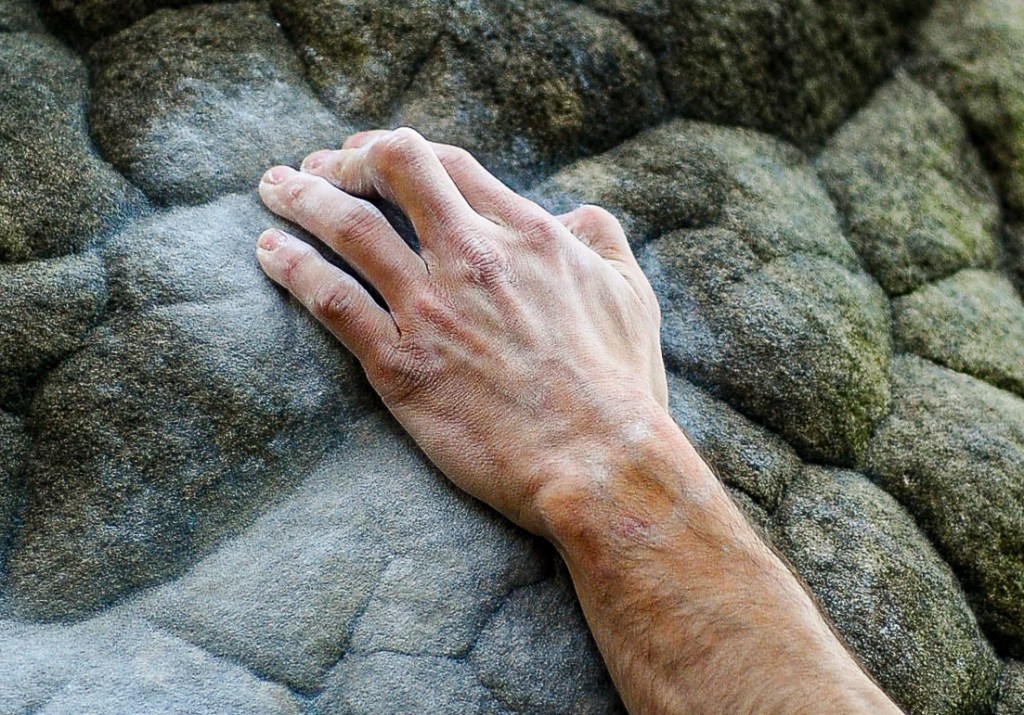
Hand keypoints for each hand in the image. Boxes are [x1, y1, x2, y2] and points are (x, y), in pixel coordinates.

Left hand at [256, 128, 668, 534]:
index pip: (447, 164)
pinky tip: (269, 251)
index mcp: (527, 236)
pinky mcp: (400, 366)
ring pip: (348, 229)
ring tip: (274, 189)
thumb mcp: (630, 294)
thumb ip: (602, 240)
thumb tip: (576, 216)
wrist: (597, 461)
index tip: (372, 156)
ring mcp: (432, 310)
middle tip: (316, 167)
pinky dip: (293, 268)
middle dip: (343, 160)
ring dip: (302, 199)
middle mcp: (472, 258)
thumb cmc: (620, 386)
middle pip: (390, 172)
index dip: (398, 150)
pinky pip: (331, 301)